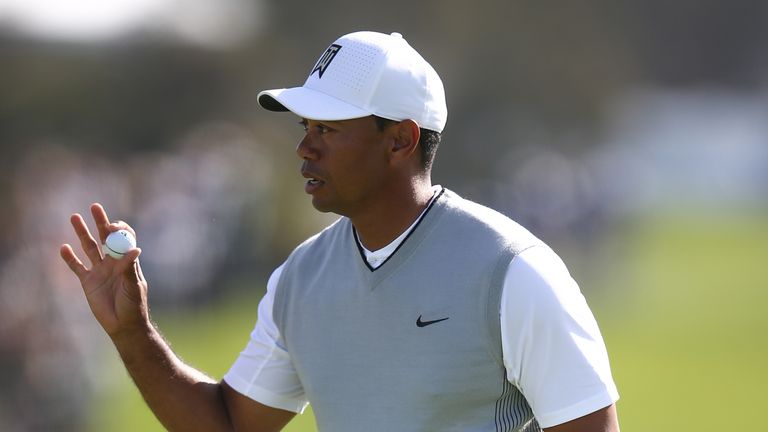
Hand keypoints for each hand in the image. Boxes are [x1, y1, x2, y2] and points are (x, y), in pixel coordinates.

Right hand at [60, 203, 147, 338]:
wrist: (124, 325)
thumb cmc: (134, 305)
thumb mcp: (133, 286)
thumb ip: (130, 268)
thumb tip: (134, 249)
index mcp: (127, 261)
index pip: (124, 238)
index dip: (118, 230)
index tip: (112, 226)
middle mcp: (113, 262)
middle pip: (105, 238)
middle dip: (100, 222)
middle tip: (95, 207)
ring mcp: (100, 271)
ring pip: (89, 247)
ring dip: (82, 233)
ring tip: (74, 217)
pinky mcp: (88, 282)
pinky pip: (77, 267)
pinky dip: (70, 258)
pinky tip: (63, 248)